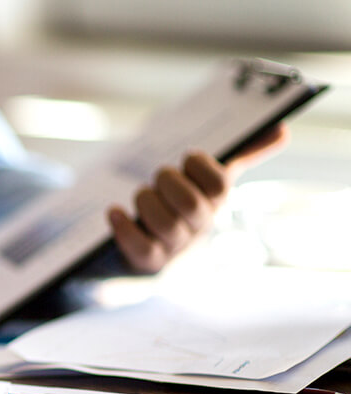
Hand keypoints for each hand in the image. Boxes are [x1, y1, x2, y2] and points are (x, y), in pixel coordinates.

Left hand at [108, 123, 289, 271]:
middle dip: (169, 184)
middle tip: (158, 176)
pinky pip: (141, 248)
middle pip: (192, 206)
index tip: (187, 156)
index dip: (201, 166)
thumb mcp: (208, 180)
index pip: (220, 185)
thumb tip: (282, 129)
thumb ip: (241, 155)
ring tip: (140, 195)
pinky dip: (125, 228)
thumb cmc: (181, 205)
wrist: (152, 250)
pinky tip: (114, 212)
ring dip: (147, 203)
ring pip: (166, 227)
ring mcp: (175, 246)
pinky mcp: (149, 261)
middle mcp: (199, 226)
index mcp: (215, 201)